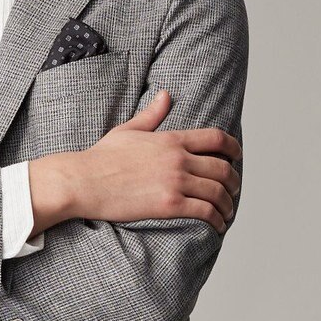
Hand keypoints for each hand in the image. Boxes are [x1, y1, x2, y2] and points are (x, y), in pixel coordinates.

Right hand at [34, 89, 240, 233]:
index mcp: (171, 139)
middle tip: (233, 191)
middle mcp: (178, 158)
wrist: (83, 181)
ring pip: (218, 192)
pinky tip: (217, 225)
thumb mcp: (128, 130)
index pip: (216, 139)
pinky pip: (206, 212)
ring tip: (226, 212)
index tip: (237, 157)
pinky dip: (217, 220)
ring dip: (228, 204)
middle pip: (223, 168)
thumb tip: (165, 95)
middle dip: (234, 182)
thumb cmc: (100, 158)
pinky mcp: (170, 204)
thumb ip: (152, 114)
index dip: (234, 148)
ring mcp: (175, 181)